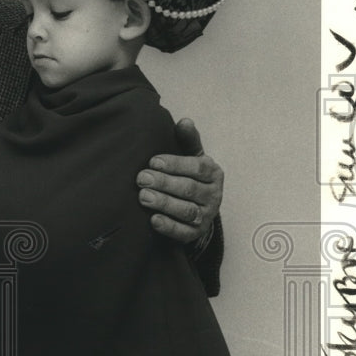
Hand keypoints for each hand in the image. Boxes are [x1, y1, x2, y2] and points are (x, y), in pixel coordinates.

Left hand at [137, 118, 223, 243]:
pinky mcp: (195, 233)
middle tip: (141, 178)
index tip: (153, 161)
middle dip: (164, 183)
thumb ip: (188, 140)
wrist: (196, 208)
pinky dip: (169, 227)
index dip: (175, 164)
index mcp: (213, 173)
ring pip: (186, 211)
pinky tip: (153, 220)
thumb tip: (184, 121)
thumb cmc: (189, 176)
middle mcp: (213, 196)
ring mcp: (205, 216)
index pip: (197, 168)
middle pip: (189, 189)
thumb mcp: (192, 157)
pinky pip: (183, 232)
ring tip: (143, 196)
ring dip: (164, 203)